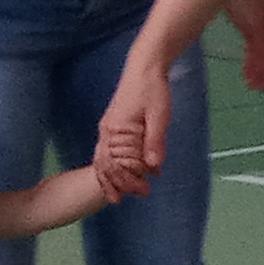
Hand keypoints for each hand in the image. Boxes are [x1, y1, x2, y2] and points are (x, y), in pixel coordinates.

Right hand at [94, 64, 174, 196]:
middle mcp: (106, 131)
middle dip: (119, 183)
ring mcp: (108, 129)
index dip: (126, 181)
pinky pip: (108, 151)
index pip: (114, 165)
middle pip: (105, 165)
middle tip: (136, 196)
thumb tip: (153, 168)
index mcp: (115, 131)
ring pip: (104, 159)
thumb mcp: (159, 116)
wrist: (144, 67)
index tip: (142, 192)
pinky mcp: (114, 126)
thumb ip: (155, 141)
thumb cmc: (152, 90)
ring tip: (125, 193)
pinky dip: (115, 165)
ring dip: (115, 177)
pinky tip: (128, 173)